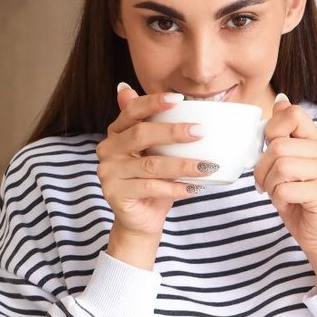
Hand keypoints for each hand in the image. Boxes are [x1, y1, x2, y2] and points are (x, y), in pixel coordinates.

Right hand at [96, 83, 214, 266]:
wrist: (141, 219)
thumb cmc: (153, 182)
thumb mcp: (156, 152)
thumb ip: (156, 127)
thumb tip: (160, 96)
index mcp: (116, 133)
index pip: (132, 111)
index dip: (153, 103)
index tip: (179, 99)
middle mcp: (108, 149)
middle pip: (141, 134)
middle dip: (173, 132)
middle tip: (201, 132)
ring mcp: (109, 172)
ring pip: (151, 164)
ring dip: (183, 164)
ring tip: (208, 166)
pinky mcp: (115, 193)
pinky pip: (151, 188)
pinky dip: (176, 188)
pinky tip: (194, 188)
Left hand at [254, 95, 316, 289]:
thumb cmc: (302, 202)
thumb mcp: (289, 164)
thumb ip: (285, 134)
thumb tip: (281, 99)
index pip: (292, 114)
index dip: (272, 131)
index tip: (270, 153)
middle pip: (279, 144)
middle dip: (263, 167)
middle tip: (267, 183)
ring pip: (280, 164)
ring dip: (269, 183)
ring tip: (277, 193)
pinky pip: (285, 187)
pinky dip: (278, 198)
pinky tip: (288, 204)